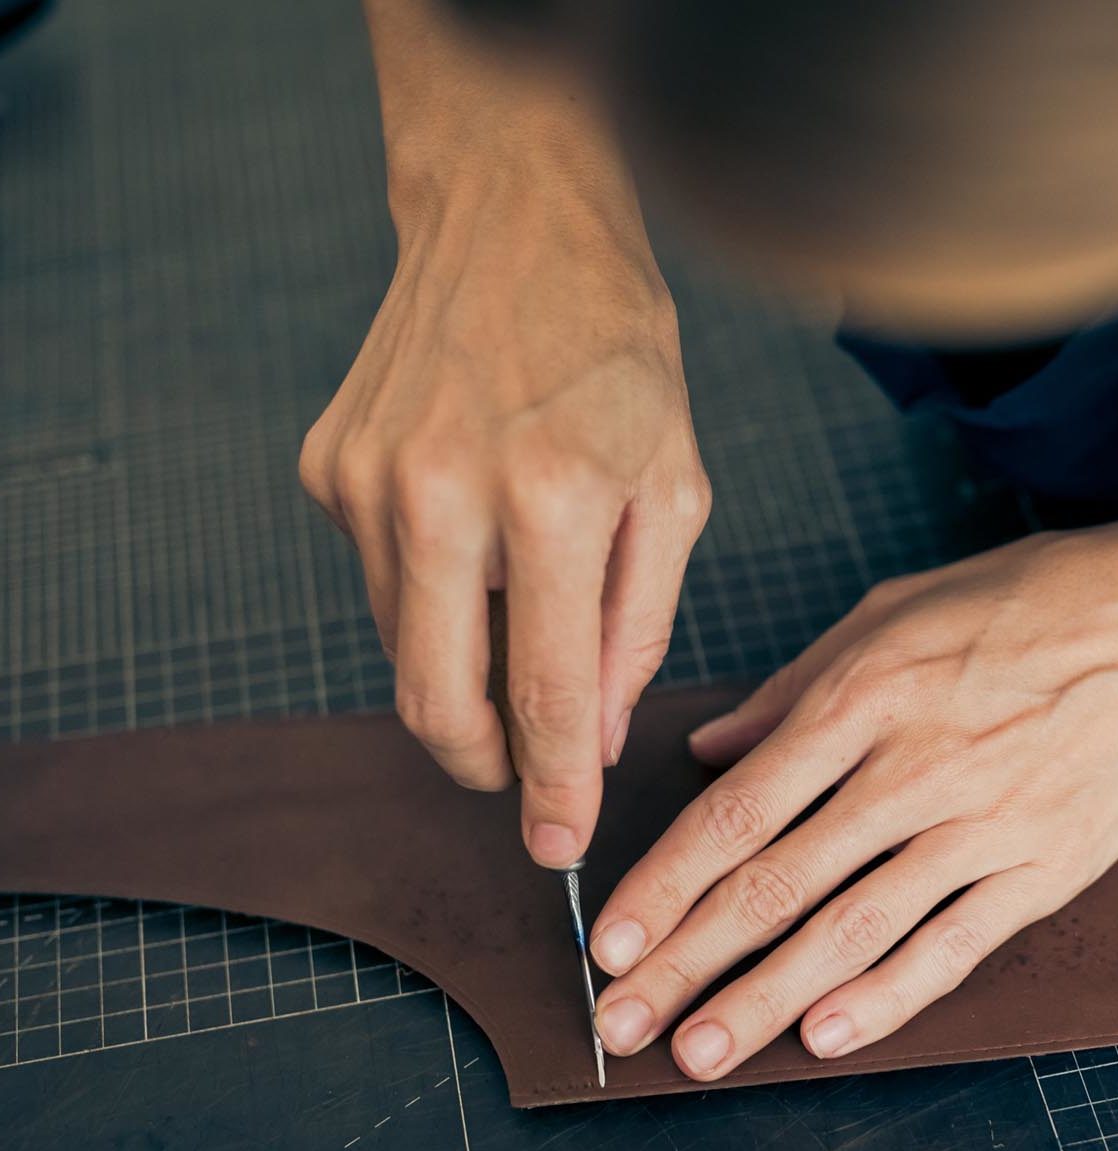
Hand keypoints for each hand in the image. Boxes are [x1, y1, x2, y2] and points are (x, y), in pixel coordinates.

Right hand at [299, 48, 708, 867]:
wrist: (513, 223)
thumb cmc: (619, 354)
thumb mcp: (676, 489)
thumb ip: (635, 626)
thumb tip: (587, 739)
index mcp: (554, 498)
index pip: (543, 694)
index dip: (549, 790)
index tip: (558, 849)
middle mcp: (443, 493)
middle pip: (436, 700)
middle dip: (480, 764)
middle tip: (522, 779)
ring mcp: (369, 480)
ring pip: (402, 645)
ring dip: (461, 666)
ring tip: (520, 602)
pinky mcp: (329, 467)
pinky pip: (378, 580)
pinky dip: (431, 594)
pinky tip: (474, 532)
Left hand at [589, 506, 1117, 1078]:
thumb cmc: (1032, 597)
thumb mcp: (895, 608)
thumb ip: (793, 685)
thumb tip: (707, 746)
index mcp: (863, 694)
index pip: (737, 808)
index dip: (665, 883)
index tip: (607, 942)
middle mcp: (913, 765)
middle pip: (777, 882)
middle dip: (688, 960)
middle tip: (622, 1022)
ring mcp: (984, 822)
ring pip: (854, 928)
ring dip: (767, 999)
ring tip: (701, 1053)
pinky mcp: (1048, 865)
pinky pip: (955, 943)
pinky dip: (889, 996)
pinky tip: (828, 1036)